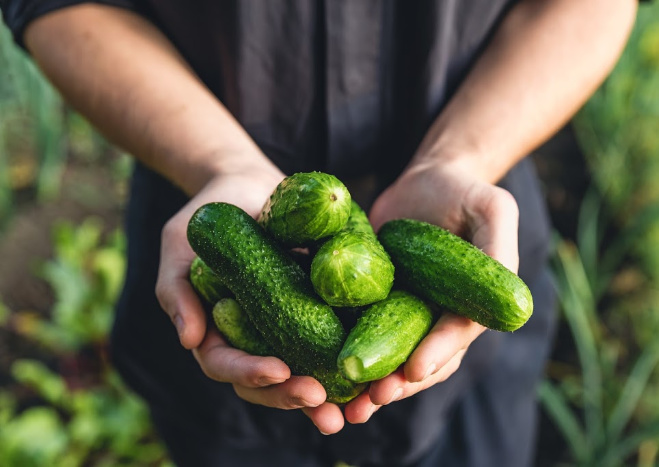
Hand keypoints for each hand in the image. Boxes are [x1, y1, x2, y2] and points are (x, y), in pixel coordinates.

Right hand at [154, 169, 348, 434]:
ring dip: (326, 394)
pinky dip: (350, 358)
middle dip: (292, 395)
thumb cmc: (208, 214)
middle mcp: (253, 337)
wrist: (250, 186)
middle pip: (268, 381)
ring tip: (352, 406)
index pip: (226, 364)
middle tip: (319, 399)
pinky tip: (373, 373)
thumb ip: (177, 288)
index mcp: (216, 331)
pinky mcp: (318, 310)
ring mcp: (286, 326)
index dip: (250, 372)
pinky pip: (333, 340)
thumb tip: (189, 340)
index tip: (279, 370)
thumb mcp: (181, 244)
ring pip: (303, 371)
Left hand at [343, 157, 519, 422]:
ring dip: (374, 383)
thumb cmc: (463, 192)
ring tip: (351, 403)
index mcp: (474, 305)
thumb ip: (499, 244)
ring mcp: (409, 315)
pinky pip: (365, 337)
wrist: (425, 184)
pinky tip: (327, 375)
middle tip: (373, 397)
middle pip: (425, 360)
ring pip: (393, 358)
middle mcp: (442, 319)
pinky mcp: (379, 306)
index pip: (457, 334)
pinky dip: (353, 357)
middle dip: (401, 382)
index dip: (438, 353)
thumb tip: (510, 294)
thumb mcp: (491, 207)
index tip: (413, 370)